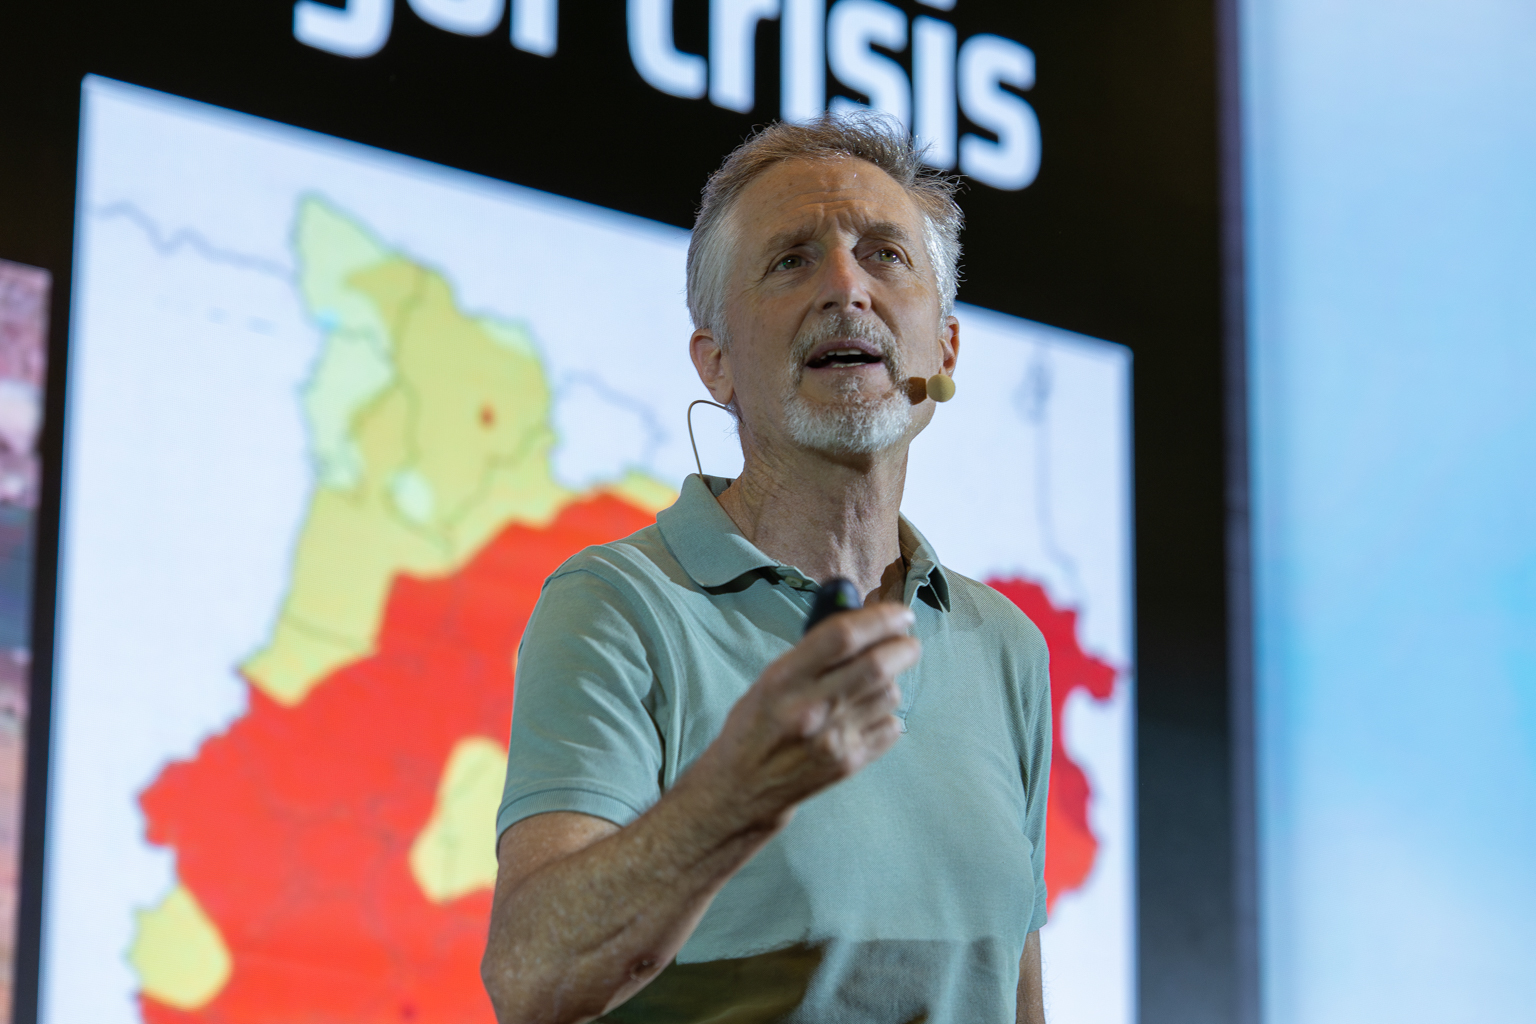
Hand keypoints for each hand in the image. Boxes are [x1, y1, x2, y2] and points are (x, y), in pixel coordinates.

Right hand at [683, 603, 920, 833]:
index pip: (842, 636)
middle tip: (908, 644)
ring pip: (889, 695)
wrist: (742, 788)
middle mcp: (811, 707)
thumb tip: (862, 620)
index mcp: (784, 679)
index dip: (879, 619)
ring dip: (892, 682)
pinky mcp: (850, 763)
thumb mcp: (771, 679)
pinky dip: (887, 715)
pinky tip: (868, 715)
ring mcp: (833, 739)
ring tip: (875, 683)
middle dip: (904, 648)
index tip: (901, 614)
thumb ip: (813, 653)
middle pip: (878, 665)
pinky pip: (891, 727)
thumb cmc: (755, 725)